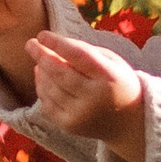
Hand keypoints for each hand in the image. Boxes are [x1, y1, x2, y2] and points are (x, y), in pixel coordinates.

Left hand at [28, 27, 148, 161]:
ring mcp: (81, 114)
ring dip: (41, 71)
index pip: (79, 56)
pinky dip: (41, 88)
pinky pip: (48, 104)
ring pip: (51, 89)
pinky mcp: (70, 126)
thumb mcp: (111, 61)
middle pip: (60, 73)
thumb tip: (53, 45)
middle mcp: (95, 98)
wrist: (130, 121)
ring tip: (39, 60)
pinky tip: (41, 76)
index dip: (58, 44)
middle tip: (30, 44)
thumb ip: (85, 51)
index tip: (42, 35)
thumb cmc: (117, 82)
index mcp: (109, 77)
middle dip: (41, 56)